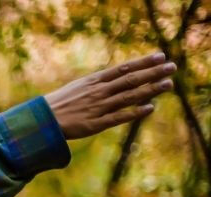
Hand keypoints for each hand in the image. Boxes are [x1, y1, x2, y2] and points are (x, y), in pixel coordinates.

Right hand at [45, 52, 176, 139]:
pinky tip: (150, 108)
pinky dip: (135, 112)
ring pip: (128, 97)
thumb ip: (98, 83)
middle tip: (172, 67)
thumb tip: (117, 78)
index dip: (143, 62)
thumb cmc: (59, 104)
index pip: (123, 68)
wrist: (40, 121)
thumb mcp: (78, 87)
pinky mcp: (94, 124)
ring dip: (150, 90)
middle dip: (152, 73)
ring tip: (168, 84)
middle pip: (130, 80)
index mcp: (93, 81)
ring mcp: (97, 108)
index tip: (160, 56)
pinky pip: (118, 117)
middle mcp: (98, 92)